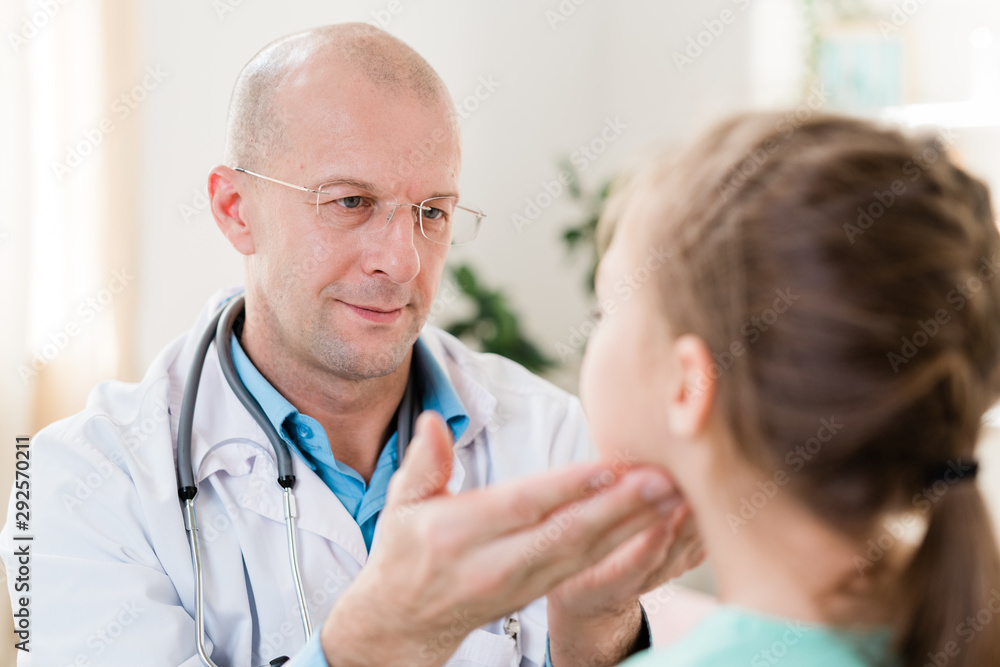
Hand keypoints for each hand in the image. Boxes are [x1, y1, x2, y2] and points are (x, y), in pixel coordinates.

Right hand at [319, 411, 681, 666]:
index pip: (522, 506)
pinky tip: (654, 523)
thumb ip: (423, 463)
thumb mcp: (402, 505)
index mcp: (457, 535)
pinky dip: (625, 547)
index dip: (568, 487)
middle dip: (620, 509)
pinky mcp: (541, 593)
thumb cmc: (405, 551)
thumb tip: (434, 423)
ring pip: (586, 555)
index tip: (609, 465)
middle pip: (566, 535)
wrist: (406, 620)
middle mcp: (495, 564)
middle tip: (663, 479)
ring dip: (634, 527)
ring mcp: (522, 585)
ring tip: (672, 496)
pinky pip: (588, 570)